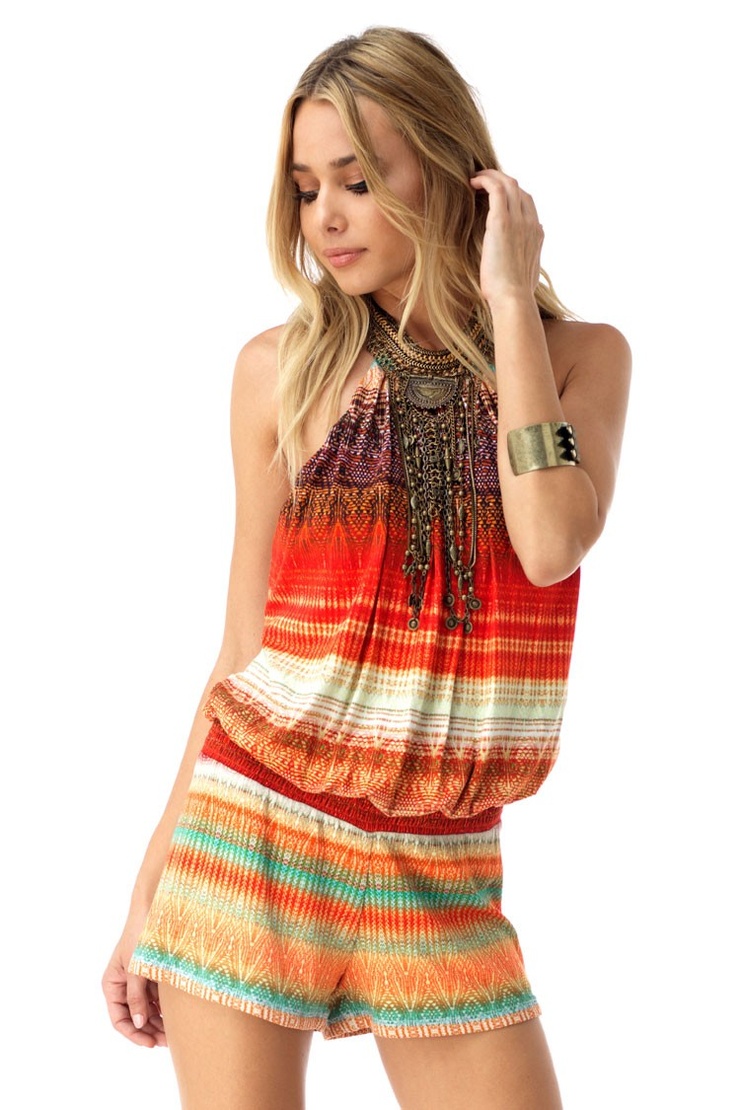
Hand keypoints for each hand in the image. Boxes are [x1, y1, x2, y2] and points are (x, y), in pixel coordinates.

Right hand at [102, 919, 166, 1047]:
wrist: (157, 907)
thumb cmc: (141, 933)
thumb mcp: (137, 967)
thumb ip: (137, 996)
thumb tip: (138, 1023)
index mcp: (112, 984)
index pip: (119, 1019)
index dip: (134, 1034)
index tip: (150, 1043)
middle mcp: (123, 984)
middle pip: (135, 1017)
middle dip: (150, 1030)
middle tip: (168, 1041)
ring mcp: (138, 980)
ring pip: (147, 1009)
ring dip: (159, 1021)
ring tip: (175, 1031)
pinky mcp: (152, 974)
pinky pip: (157, 997)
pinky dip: (165, 1007)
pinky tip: (177, 1014)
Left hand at [470, 169, 543, 312]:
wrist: (514, 299)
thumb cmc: (515, 295)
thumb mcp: (526, 274)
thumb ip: (527, 258)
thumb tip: (527, 254)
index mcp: (537, 234)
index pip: (527, 203)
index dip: (510, 194)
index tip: (493, 196)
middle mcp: (531, 223)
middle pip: (518, 189)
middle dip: (500, 180)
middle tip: (482, 181)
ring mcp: (519, 221)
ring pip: (508, 183)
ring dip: (491, 176)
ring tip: (475, 178)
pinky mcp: (502, 223)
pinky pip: (496, 189)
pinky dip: (485, 180)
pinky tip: (472, 182)